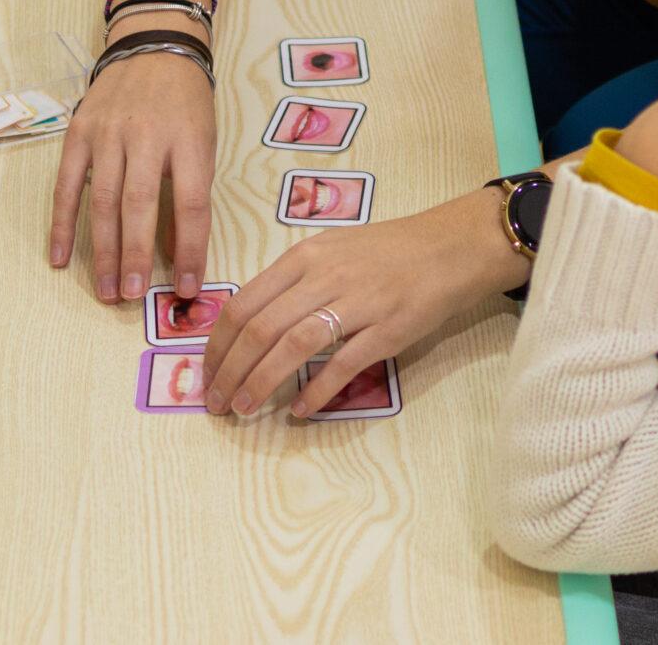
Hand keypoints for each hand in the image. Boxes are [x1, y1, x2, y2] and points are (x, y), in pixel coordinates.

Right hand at [48, 52, 216, 303]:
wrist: (154, 48)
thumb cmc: (185, 104)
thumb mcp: (203, 143)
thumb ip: (191, 194)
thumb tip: (174, 254)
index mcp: (187, 140)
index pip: (191, 204)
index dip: (190, 250)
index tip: (187, 287)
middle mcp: (145, 135)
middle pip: (139, 205)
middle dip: (135, 257)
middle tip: (131, 298)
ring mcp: (108, 132)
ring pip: (102, 200)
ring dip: (102, 250)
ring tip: (106, 290)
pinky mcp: (78, 131)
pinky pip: (66, 185)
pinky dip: (63, 224)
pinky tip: (60, 258)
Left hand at [200, 189, 526, 417]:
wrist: (450, 247)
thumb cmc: (389, 252)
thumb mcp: (333, 251)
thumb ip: (294, 282)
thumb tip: (252, 324)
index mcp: (305, 256)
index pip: (244, 302)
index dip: (217, 343)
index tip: (207, 372)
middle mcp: (325, 275)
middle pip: (260, 328)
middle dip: (229, 370)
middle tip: (215, 401)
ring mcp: (358, 302)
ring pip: (293, 345)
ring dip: (260, 382)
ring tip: (243, 408)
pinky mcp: (388, 329)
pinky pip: (343, 364)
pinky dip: (316, 390)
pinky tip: (300, 410)